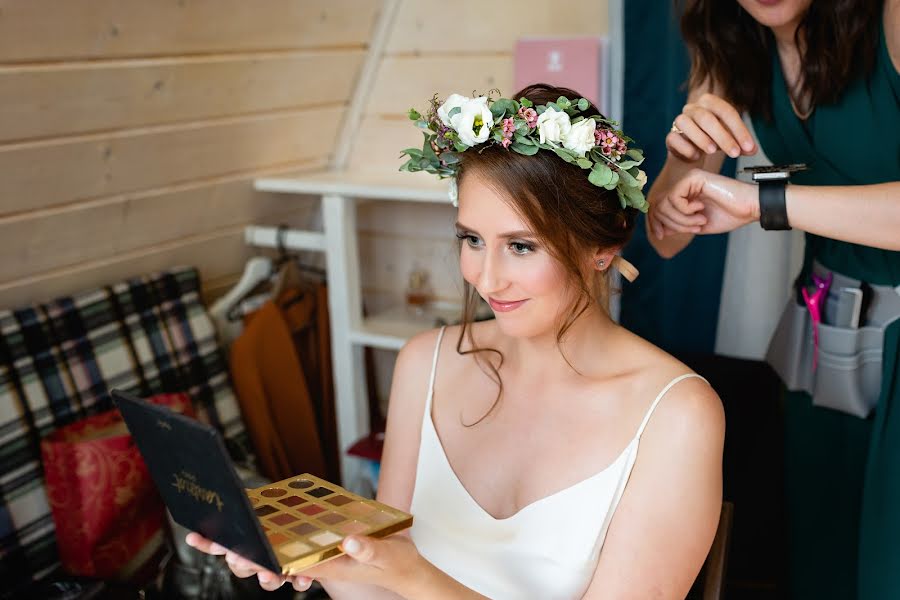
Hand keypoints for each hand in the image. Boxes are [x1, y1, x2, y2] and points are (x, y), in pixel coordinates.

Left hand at [186, 531, 426, 595]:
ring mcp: (314, 554)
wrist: (406, 570)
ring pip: (274, 554)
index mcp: (324, 567)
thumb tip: (348, 543)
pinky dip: (277, 541)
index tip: (225, 550)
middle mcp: (313, 562)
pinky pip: (293, 545)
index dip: (252, 557)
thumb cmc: (397, 566)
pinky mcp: (320, 546)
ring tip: (232, 547)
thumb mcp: (389, 557)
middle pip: (268, 560)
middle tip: (217, 546)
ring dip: (253, 550)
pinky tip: (269, 530)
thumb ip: (370, 551)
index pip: (281, 565)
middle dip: (241, 555)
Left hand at [649, 169, 759, 238]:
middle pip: (658, 206)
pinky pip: (675, 197)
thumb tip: (659, 229)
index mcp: (683, 195)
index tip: (661, 236)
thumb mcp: (697, 225)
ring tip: (699, 221)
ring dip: (681, 219)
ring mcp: (687, 179)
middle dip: (672, 223)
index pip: (657, 207)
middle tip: (694, 227)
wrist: (749, 208)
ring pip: (665, 203)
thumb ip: (678, 225)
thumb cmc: (728, 216)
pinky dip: (685, 210)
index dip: (654, 222)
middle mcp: (683, 185)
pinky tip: (701, 209)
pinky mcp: (694, 177)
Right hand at [668, 93, 756, 161]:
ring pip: (686, 124)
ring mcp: (680, 121)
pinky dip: (685, 147)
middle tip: (734, 153)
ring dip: (701, 138)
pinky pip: (674, 138)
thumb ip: (741, 144)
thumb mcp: (730, 140)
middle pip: (706, 118)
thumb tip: (752, 149)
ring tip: (712, 152)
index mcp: (711, 103)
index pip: (726, 112)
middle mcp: (693, 109)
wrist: (690, 153)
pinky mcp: (670, 136)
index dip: (739, 130)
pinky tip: (695, 156)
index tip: (748, 147)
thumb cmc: (712, 141)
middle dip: (723, 136)